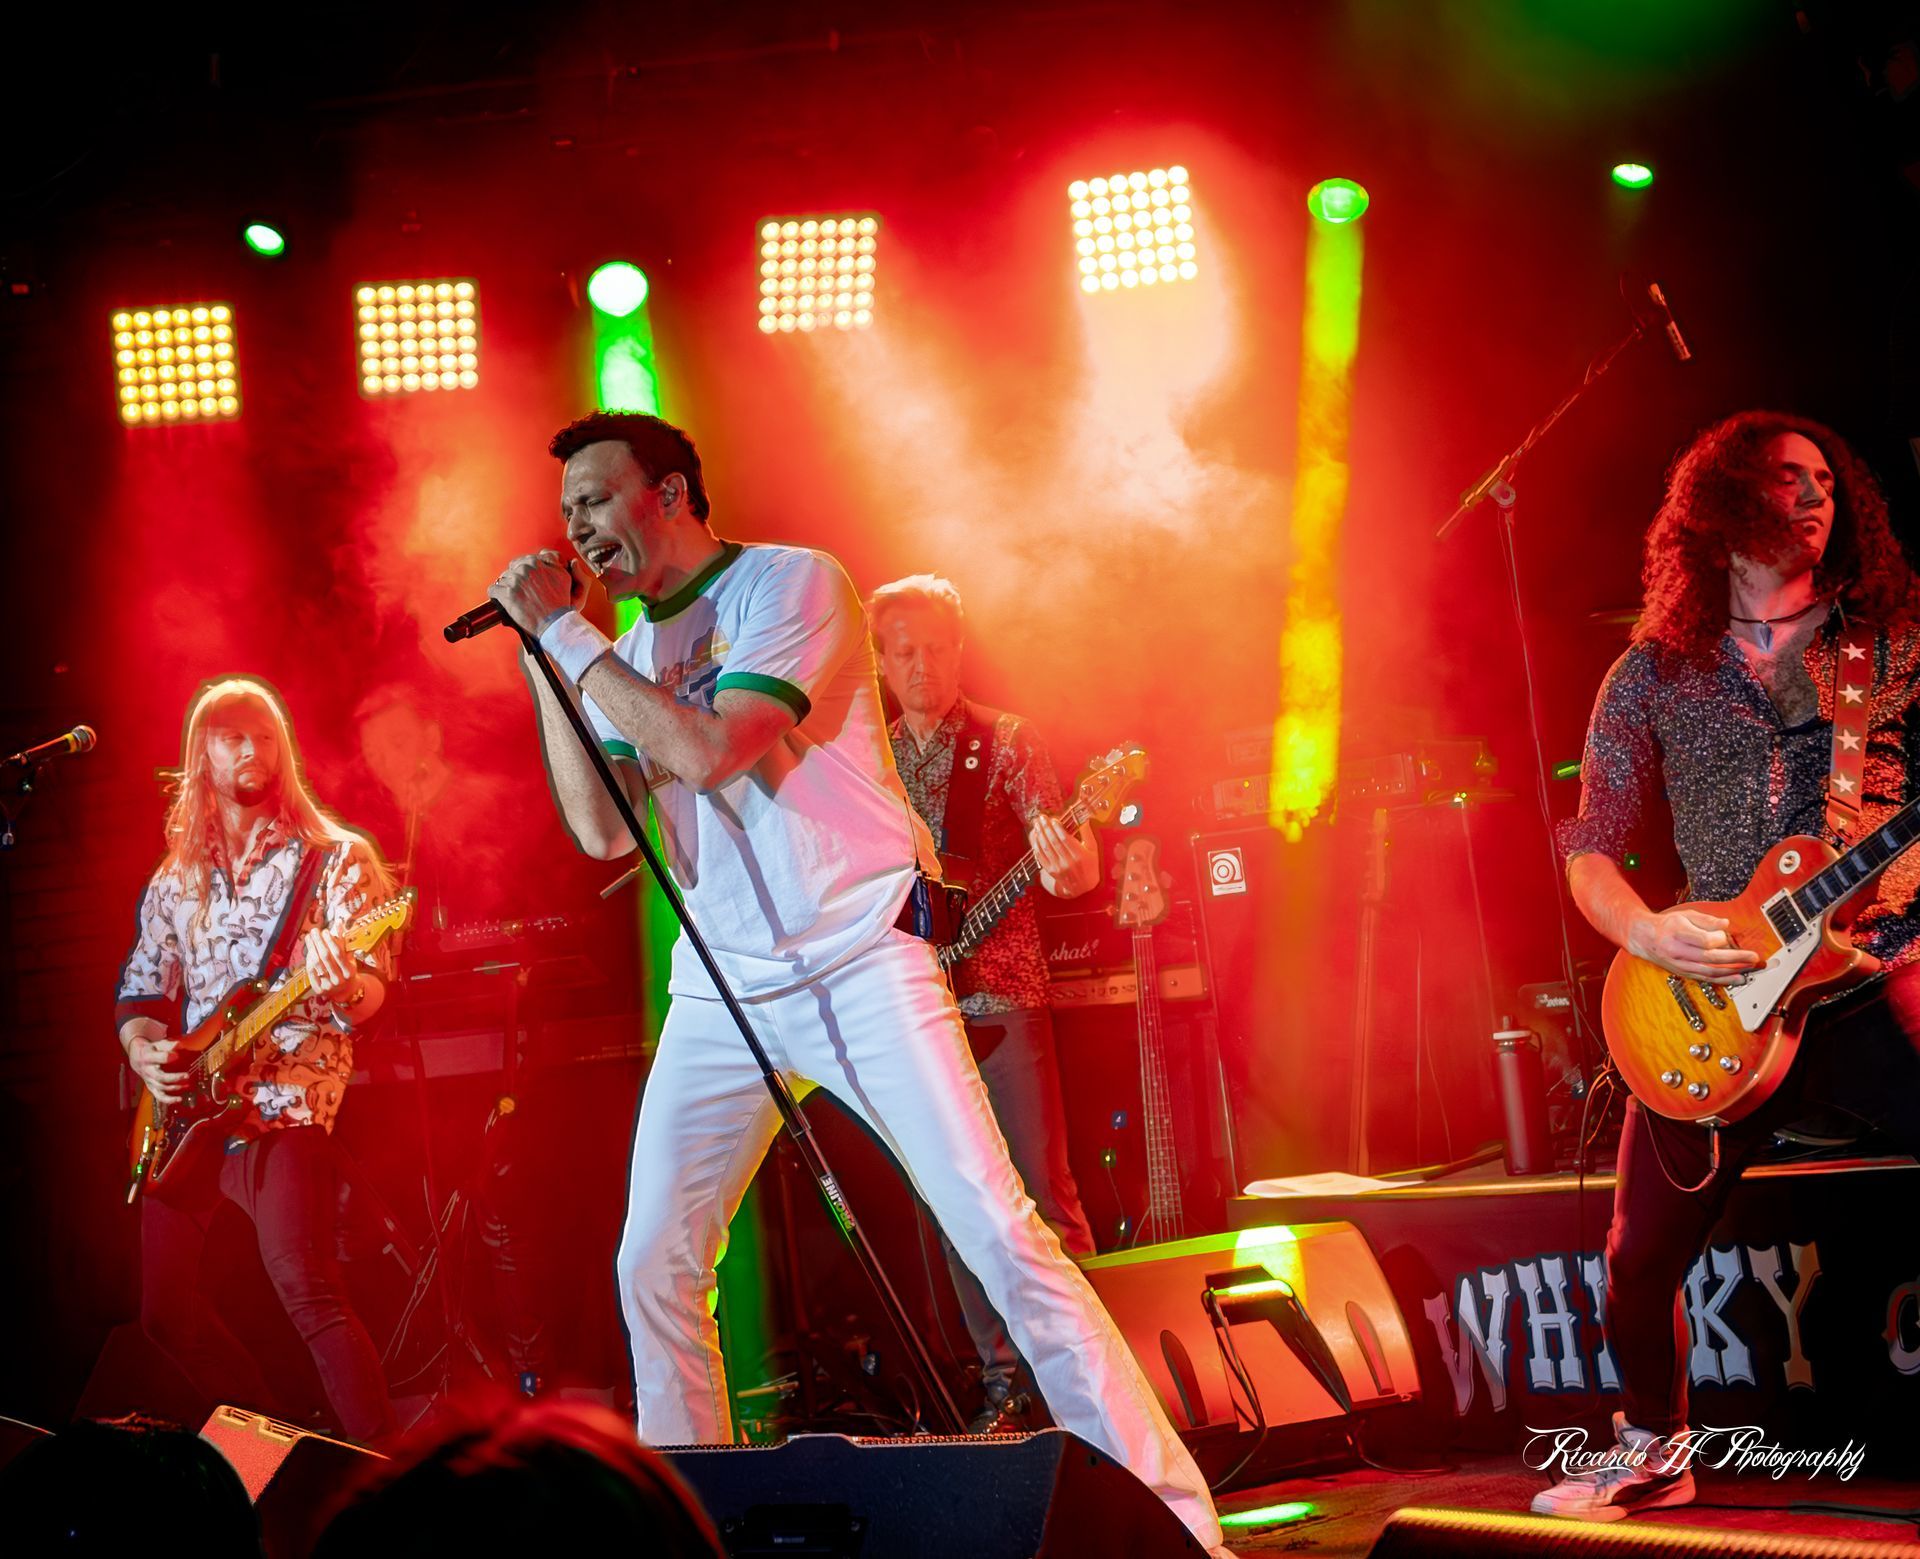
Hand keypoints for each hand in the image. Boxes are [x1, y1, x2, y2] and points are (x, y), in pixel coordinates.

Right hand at [127, 1033, 185, 1104]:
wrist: (137, 1057)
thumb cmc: (151, 1050)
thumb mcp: (158, 1044)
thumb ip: (169, 1045)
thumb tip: (180, 1045)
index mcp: (148, 1057)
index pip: (157, 1058)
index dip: (167, 1057)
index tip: (177, 1055)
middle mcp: (147, 1070)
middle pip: (159, 1076)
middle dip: (173, 1077)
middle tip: (186, 1075)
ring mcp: (149, 1080)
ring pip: (160, 1087)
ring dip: (174, 1087)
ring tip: (186, 1085)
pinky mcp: (151, 1087)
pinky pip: (159, 1096)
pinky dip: (168, 1099)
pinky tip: (179, 1099)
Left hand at [300, 928, 363, 1006]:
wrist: (345, 990)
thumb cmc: (346, 969)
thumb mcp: (349, 957)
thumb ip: (343, 941)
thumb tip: (338, 923)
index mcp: (349, 971)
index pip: (338, 953)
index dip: (331, 941)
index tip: (325, 931)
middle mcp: (339, 979)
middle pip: (326, 957)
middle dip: (318, 942)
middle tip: (314, 931)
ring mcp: (329, 985)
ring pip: (317, 964)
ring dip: (311, 949)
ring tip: (309, 938)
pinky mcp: (319, 990)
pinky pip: (311, 972)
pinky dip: (309, 961)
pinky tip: (308, 952)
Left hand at [488, 549, 587, 635]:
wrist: (555, 624)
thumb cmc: (562, 604)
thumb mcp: (566, 577)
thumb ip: (557, 561)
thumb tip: (551, 554)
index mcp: (539, 562)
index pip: (526, 559)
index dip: (528, 571)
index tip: (530, 582)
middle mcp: (526, 568)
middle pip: (513, 567)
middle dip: (517, 577)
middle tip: (523, 591)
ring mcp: (515, 581)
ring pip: (503, 578)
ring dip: (508, 587)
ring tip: (516, 598)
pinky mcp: (506, 595)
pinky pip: (493, 590)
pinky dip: (496, 596)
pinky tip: (504, 602)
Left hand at [1032, 814, 1098, 898]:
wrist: (1083, 886)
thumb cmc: (1090, 865)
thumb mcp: (1093, 849)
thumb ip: (1087, 833)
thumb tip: (1083, 818)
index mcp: (1080, 855)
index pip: (1065, 839)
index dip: (1058, 828)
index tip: (1053, 819)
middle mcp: (1068, 862)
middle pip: (1053, 842)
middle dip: (1046, 828)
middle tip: (1042, 818)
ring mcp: (1058, 867)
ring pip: (1045, 848)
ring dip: (1040, 834)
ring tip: (1037, 824)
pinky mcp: (1051, 871)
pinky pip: (1041, 856)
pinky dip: (1036, 845)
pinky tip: (1035, 836)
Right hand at [1627, 908, 1761, 983]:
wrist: (1644, 938)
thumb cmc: (1666, 925)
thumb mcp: (1685, 915)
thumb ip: (1706, 919)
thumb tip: (1725, 925)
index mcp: (1677, 933)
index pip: (1703, 940)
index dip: (1719, 939)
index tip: (1726, 934)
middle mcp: (1678, 951)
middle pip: (1710, 958)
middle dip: (1735, 959)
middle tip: (1752, 957)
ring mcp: (1680, 964)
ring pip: (1709, 971)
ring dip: (1732, 971)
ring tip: (1748, 969)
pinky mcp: (1684, 972)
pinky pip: (1705, 978)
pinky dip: (1722, 980)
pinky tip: (1736, 978)